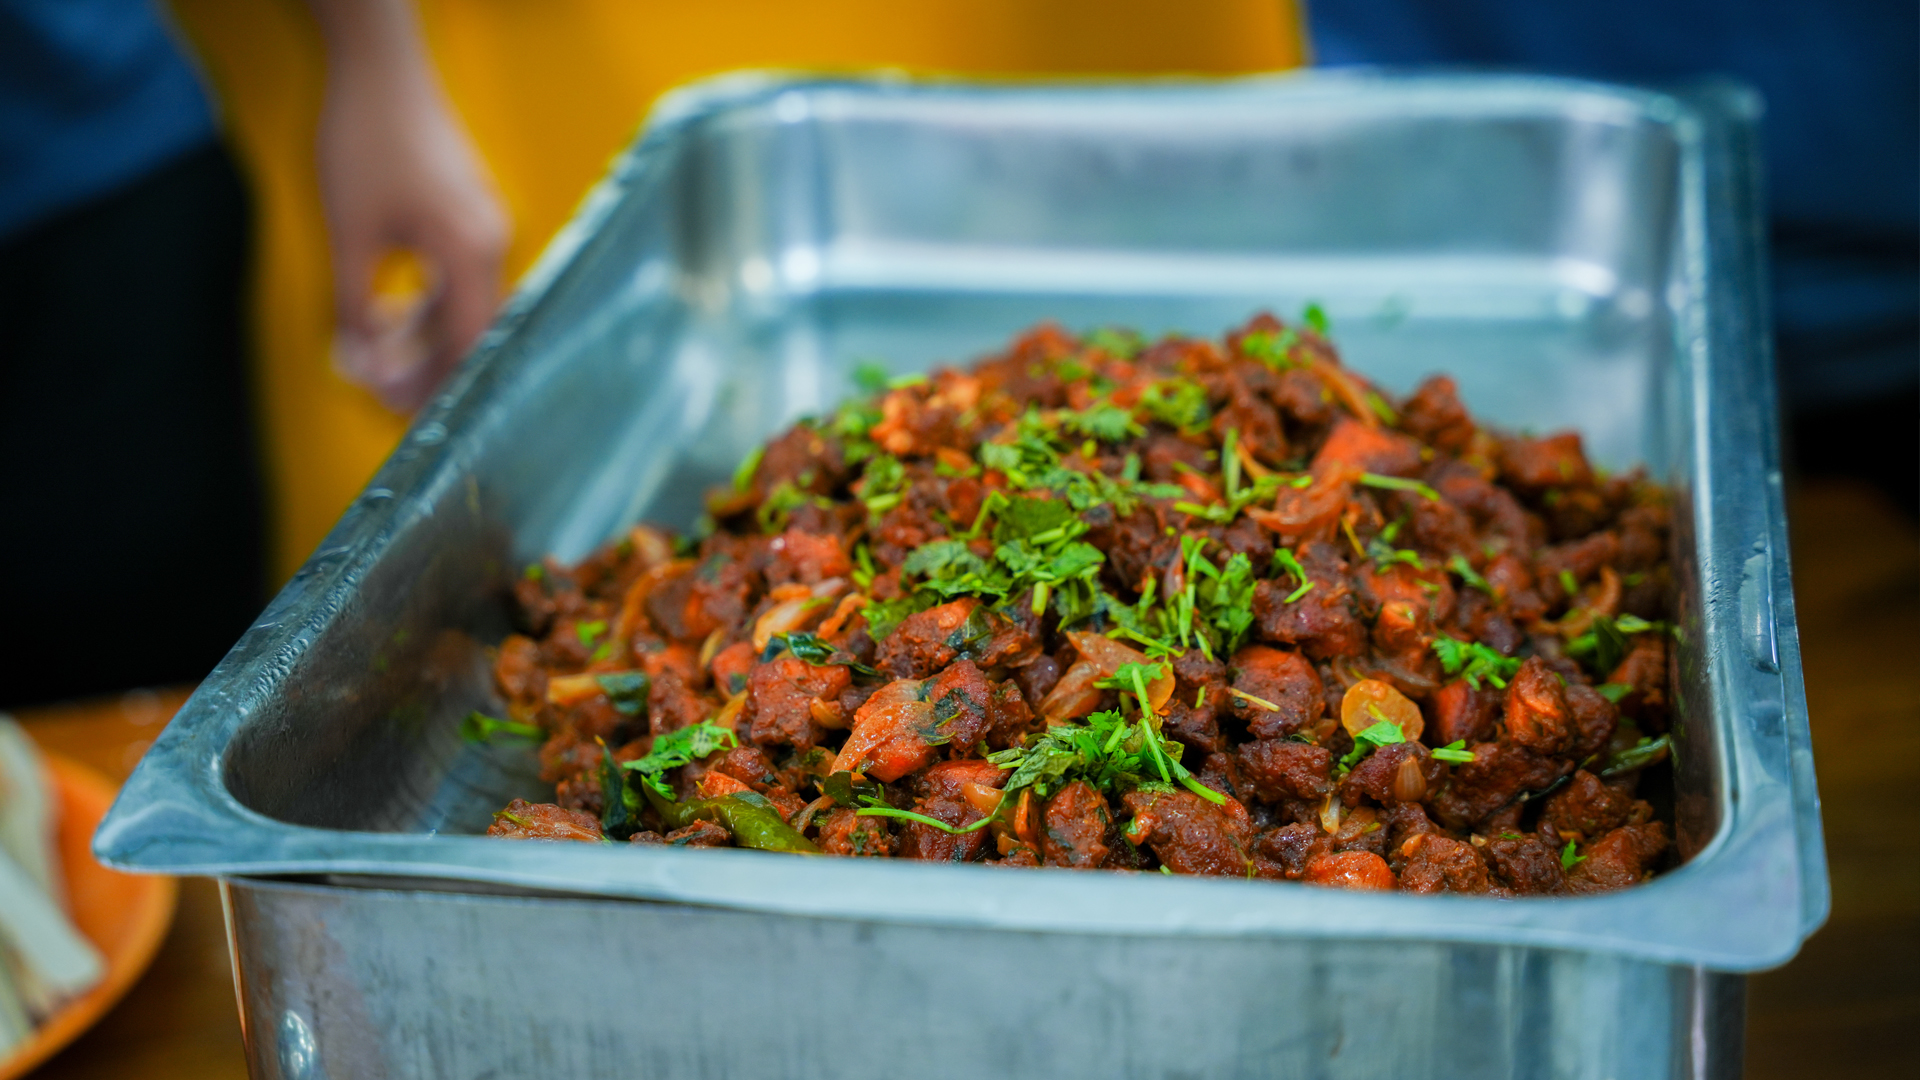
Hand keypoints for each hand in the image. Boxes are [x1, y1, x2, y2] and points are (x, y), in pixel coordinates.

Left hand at [312, 0, 508, 412]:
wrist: (380, 65)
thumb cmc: (365, 141)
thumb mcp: (349, 236)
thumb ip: (356, 309)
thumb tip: (359, 368)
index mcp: (470, 253)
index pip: (469, 347)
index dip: (442, 389)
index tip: (411, 421)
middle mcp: (490, 242)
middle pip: (470, 330)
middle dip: (427, 368)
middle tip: (382, 397)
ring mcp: (483, 225)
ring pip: (461, 303)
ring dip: (421, 334)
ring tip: (373, 354)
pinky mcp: (468, 212)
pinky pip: (455, 275)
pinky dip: (425, 301)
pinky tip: (389, 309)